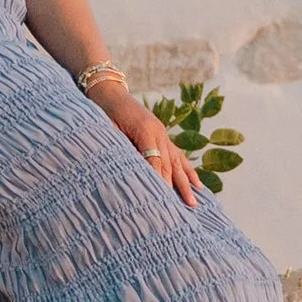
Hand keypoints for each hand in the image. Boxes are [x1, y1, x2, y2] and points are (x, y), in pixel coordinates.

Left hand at [87, 76, 200, 205]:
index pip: (154, 161)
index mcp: (145, 130)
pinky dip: (187, 170)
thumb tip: (126, 173)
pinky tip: (196, 183)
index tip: (162, 200)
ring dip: (186, 183)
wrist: (110, 93)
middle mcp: (158, 132)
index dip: (158, 180)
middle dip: (177, 187)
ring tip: (194, 202)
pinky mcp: (162, 135)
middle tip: (185, 208)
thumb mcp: (108, 130)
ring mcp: (162, 133)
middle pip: (169, 164)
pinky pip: (178, 155)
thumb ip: (120, 148)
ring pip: (177, 161)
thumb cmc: (104, 112)